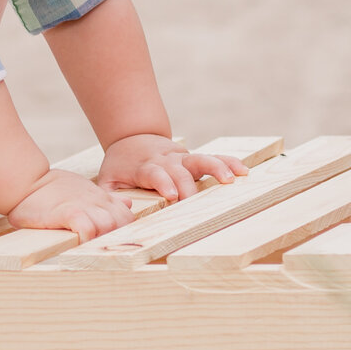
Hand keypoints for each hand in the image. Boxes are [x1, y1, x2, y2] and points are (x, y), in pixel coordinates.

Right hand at [6, 168, 137, 239]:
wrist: (26, 182)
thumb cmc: (53, 189)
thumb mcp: (85, 189)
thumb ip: (105, 199)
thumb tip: (127, 203)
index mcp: (101, 197)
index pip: (127, 215)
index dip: (123, 228)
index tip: (112, 238)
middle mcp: (96, 201)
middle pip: (123, 222)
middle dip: (116, 235)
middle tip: (101, 244)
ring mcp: (84, 206)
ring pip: (109, 226)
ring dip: (101, 238)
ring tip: (89, 245)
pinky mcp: (68, 212)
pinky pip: (88, 230)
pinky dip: (85, 239)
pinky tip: (76, 241)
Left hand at [94, 133, 244, 201]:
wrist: (131, 139)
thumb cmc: (120, 166)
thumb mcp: (106, 179)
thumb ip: (110, 194)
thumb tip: (119, 210)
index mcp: (145, 167)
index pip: (155, 174)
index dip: (164, 182)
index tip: (172, 196)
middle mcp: (166, 161)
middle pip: (180, 171)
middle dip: (189, 186)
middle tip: (197, 202)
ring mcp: (181, 158)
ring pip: (200, 159)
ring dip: (216, 168)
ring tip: (231, 180)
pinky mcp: (192, 158)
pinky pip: (213, 158)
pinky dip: (228, 162)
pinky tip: (244, 171)